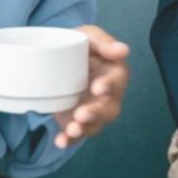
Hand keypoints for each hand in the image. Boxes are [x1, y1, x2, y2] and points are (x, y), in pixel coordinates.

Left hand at [51, 25, 129, 148]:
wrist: (53, 55)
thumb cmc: (77, 44)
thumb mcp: (88, 35)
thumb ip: (104, 42)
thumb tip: (124, 51)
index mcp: (114, 73)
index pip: (117, 82)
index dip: (109, 86)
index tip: (98, 87)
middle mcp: (107, 95)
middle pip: (110, 109)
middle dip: (97, 113)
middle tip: (82, 114)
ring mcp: (91, 109)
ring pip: (95, 124)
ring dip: (85, 129)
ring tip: (73, 129)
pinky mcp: (75, 119)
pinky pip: (76, 134)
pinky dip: (70, 140)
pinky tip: (61, 141)